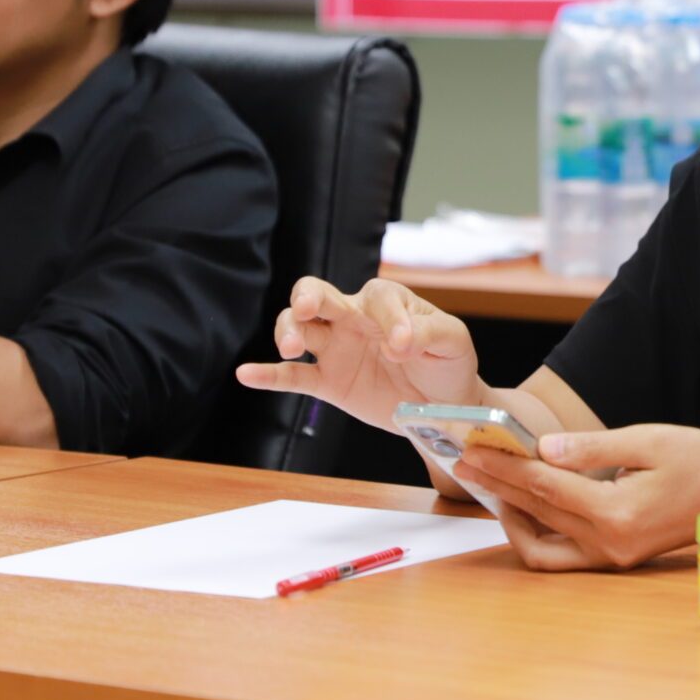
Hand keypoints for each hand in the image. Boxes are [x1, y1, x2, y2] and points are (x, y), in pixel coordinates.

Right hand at [233, 277, 481, 429]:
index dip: (389, 318)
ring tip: (289, 347)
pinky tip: (247, 374)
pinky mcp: (328, 381)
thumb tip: (398, 340)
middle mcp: (355, 318)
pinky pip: (292, 376)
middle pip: (318, 294)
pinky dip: (268, 375)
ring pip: (299, 328)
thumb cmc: (449, 364)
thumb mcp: (453, 343)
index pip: (377, 297)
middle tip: (308, 307)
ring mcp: (337, 349)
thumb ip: (429, 333)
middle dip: (309, 296)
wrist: (444, 406)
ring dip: (287, 330)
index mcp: (388, 302)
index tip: (403, 346)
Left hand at [454, 424, 699, 570]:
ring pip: (542, 541)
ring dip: (512, 513)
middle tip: (467, 462)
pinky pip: (561, 554)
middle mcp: (610, 543)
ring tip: (493, 484)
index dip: (504, 467)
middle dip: (498, 485)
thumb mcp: (650, 440)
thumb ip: (593, 447)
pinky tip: (527, 506)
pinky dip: (537, 531)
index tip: (472, 451)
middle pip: (537, 511)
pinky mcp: (615, 558)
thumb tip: (544, 448)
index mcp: (618, 512)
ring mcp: (611, 556)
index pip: (545, 486)